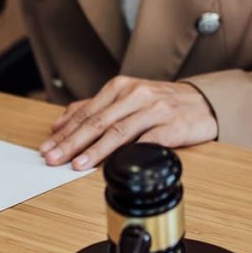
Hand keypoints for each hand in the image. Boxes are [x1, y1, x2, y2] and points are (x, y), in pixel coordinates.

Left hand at [40, 76, 217, 169]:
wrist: (204, 103)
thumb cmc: (161, 103)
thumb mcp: (126, 97)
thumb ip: (93, 108)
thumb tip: (60, 122)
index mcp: (120, 87)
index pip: (85, 113)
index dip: (64, 132)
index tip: (47, 147)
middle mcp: (135, 95)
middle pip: (97, 122)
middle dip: (71, 142)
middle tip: (53, 158)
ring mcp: (154, 110)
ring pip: (118, 131)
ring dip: (94, 150)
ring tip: (77, 164)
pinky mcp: (172, 126)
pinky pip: (147, 141)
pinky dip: (129, 153)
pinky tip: (115, 164)